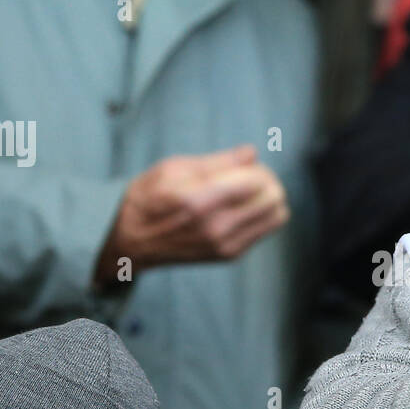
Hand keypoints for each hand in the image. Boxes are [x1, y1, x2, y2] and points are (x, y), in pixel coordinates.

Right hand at [93, 145, 288, 286]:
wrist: (131, 239)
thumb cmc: (148, 197)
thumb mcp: (173, 168)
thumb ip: (217, 161)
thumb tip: (252, 153)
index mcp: (199, 200)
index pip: (258, 181)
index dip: (256, 168)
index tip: (242, 166)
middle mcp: (216, 227)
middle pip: (275, 197)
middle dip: (267, 181)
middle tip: (247, 177)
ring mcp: (224, 245)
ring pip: (277, 215)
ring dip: (269, 199)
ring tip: (246, 193)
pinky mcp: (229, 255)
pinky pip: (266, 229)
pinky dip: (260, 215)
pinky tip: (238, 210)